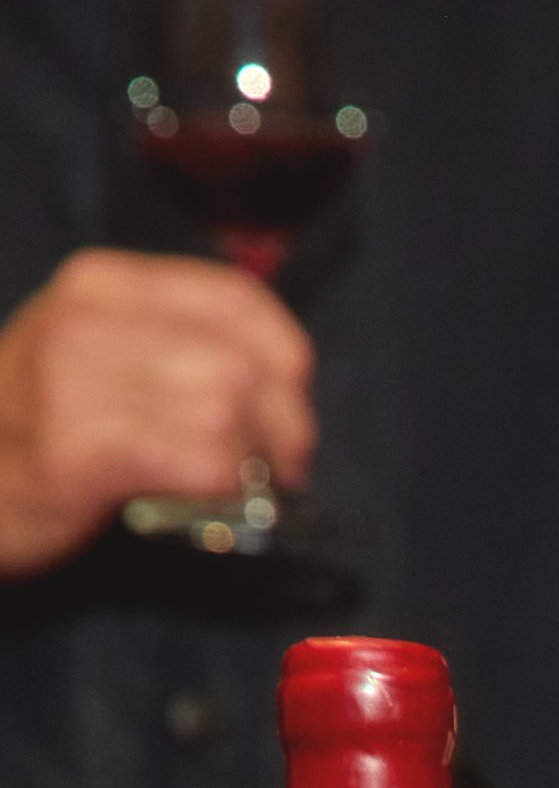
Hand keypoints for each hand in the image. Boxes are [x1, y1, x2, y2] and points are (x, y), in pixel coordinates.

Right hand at [0, 248, 316, 576]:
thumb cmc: (37, 434)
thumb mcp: (96, 359)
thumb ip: (172, 349)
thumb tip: (277, 391)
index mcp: (103, 283)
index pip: (235, 297)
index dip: (286, 357)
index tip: (291, 407)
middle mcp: (90, 317)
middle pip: (242, 360)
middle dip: (284, 425)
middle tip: (281, 470)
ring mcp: (78, 377)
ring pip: (226, 409)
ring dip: (253, 465)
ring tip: (241, 491)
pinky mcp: (81, 447)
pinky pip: (198, 460)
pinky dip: (223, 489)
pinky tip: (207, 505)